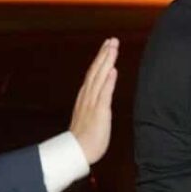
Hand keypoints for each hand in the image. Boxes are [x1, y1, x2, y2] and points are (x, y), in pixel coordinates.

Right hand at [69, 38, 118, 164]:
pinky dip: (108, 81)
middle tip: (112, 40)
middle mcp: (88, 96)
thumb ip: (95, 101)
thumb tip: (101, 90)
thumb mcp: (90, 114)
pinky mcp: (99, 111)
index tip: (108, 46)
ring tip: (113, 48)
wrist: (77, 151)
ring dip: (107, 62)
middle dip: (105, 54)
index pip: (94, 73)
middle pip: (96, 71)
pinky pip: (104, 94)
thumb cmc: (85, 136)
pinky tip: (113, 70)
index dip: (101, 59)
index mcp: (86, 96)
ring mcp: (92, 103)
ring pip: (99, 77)